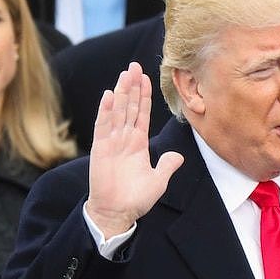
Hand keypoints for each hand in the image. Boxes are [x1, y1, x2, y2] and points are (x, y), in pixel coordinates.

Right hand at [85, 61, 183, 237]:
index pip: (141, 114)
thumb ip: (167, 165)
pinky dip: (106, 111)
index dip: (143, 96)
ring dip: (121, 92)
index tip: (145, 78)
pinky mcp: (101, 149)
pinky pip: (104, 126)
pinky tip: (109, 95)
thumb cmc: (136, 198)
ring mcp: (112, 142)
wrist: (117, 213)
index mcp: (138, 143)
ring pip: (118, 111)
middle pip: (129, 106)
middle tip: (135, 65)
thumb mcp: (158, 180)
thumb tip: (178, 156)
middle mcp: (125, 139)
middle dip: (132, 86)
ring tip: (125, 73)